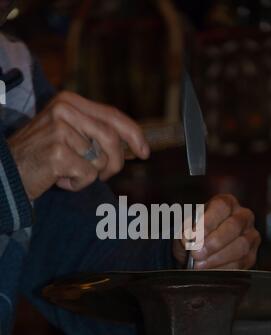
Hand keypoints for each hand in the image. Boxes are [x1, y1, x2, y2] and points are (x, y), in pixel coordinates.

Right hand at [8, 91, 149, 200]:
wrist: (7, 172)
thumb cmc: (41, 156)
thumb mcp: (68, 134)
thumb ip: (95, 133)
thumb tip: (131, 144)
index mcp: (69, 101)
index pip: (113, 115)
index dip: (134, 134)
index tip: (145, 152)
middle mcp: (65, 110)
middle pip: (112, 139)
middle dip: (115, 163)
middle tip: (104, 176)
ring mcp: (60, 129)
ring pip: (100, 160)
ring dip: (89, 175)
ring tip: (68, 172)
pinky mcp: (57, 152)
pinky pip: (87, 175)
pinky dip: (77, 184)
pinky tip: (58, 179)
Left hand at [173, 194, 260, 269]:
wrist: (201, 250)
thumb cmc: (196, 234)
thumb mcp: (187, 228)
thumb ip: (186, 231)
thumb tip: (189, 239)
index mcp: (227, 203)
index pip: (222, 206)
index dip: (208, 221)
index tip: (194, 236)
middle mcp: (243, 216)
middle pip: (234, 226)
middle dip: (213, 242)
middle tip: (196, 253)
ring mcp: (251, 236)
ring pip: (240, 246)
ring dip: (217, 258)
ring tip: (200, 264)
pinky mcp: (251, 256)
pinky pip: (241, 263)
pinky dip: (223, 269)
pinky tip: (209, 271)